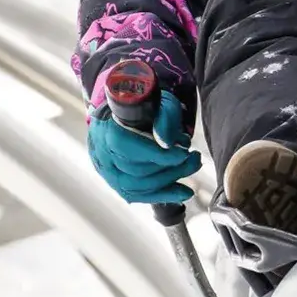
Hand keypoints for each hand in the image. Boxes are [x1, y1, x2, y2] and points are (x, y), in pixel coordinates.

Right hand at [87, 78, 200, 204]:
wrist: (120, 111)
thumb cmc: (141, 106)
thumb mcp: (157, 101)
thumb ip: (164, 117)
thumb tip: (167, 143)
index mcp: (108, 128)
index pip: (130, 149)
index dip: (159, 155)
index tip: (184, 153)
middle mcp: (102, 152)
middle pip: (135, 170)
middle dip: (170, 168)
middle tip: (195, 159)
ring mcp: (105, 169)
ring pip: (135, 186)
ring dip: (169, 181)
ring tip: (192, 167)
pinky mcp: (114, 180)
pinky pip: (135, 195)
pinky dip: (161, 195)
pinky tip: (182, 193)